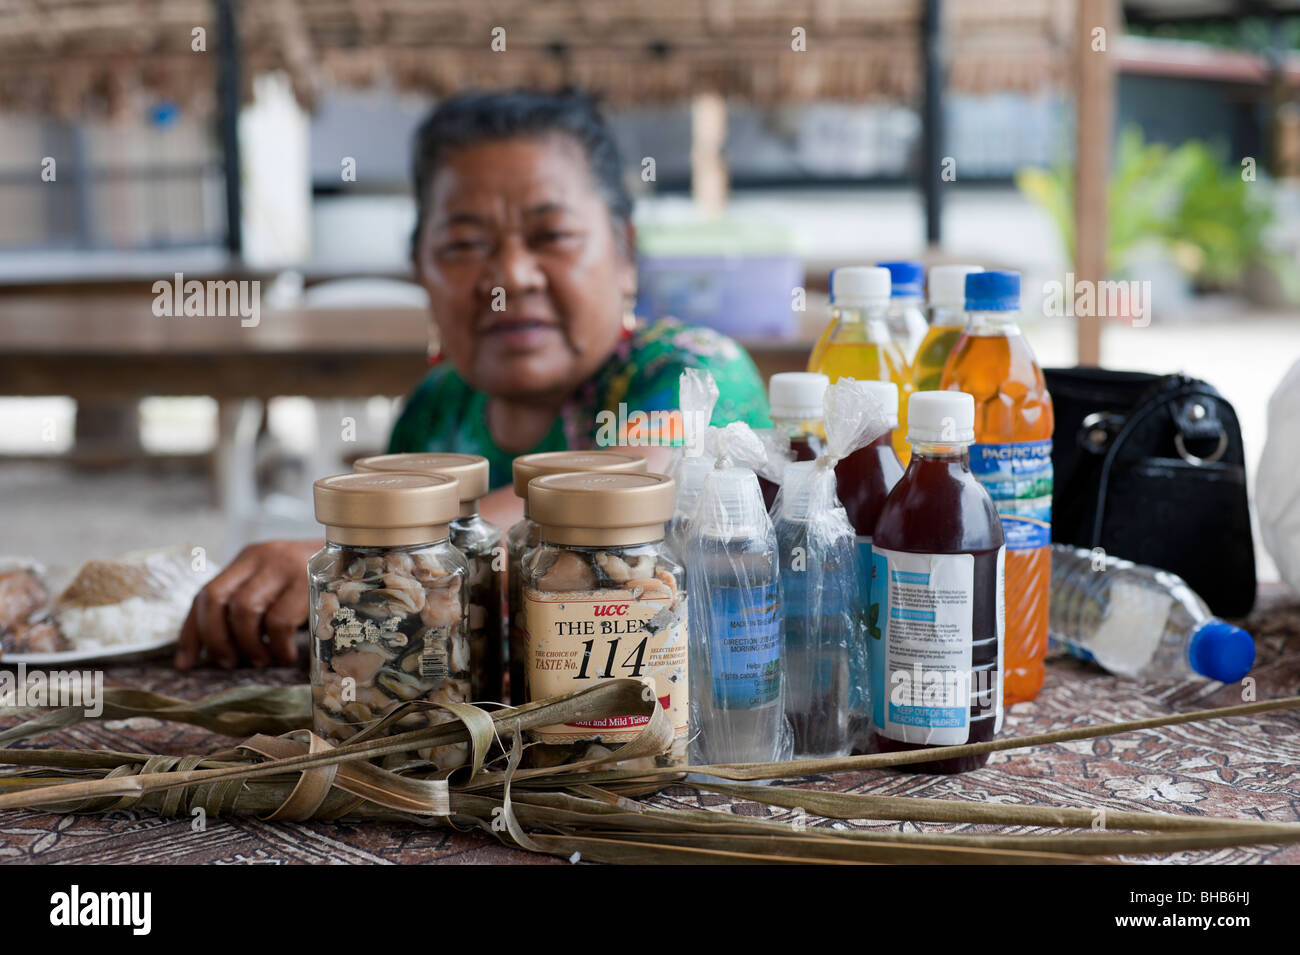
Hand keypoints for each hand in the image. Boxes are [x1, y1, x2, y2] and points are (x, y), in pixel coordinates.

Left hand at [175, 539, 320, 668]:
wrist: (364, 556)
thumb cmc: (317, 584)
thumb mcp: (278, 585)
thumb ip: (250, 603)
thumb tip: (214, 653)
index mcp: (248, 558)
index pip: (205, 593)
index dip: (192, 632)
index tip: (186, 664)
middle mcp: (261, 557)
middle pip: (216, 599)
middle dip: (215, 639)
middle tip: (229, 662)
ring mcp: (285, 567)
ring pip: (244, 610)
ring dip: (247, 645)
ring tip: (260, 660)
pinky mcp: (308, 583)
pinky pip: (279, 621)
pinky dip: (277, 646)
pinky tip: (285, 656)